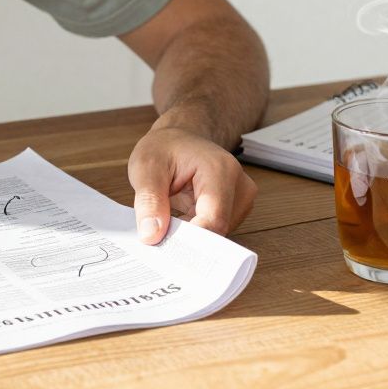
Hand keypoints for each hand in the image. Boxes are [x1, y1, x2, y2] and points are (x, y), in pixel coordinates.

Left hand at [127, 126, 256, 244]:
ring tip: (166, 223)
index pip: (214, 219)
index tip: (165, 250)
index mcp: (220, 170)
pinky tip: (177, 225)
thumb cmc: (164, 148)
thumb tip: (152, 236)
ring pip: (217, 235)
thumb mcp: (146, 167)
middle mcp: (239, 186)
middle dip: (187, 240)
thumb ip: (149, 201)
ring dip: (190, 237)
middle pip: (217, 231)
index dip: (190, 241)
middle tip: (157, 239)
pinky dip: (194, 233)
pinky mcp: (236, 210)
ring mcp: (242, 199)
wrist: (178, 139)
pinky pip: (215, 232)